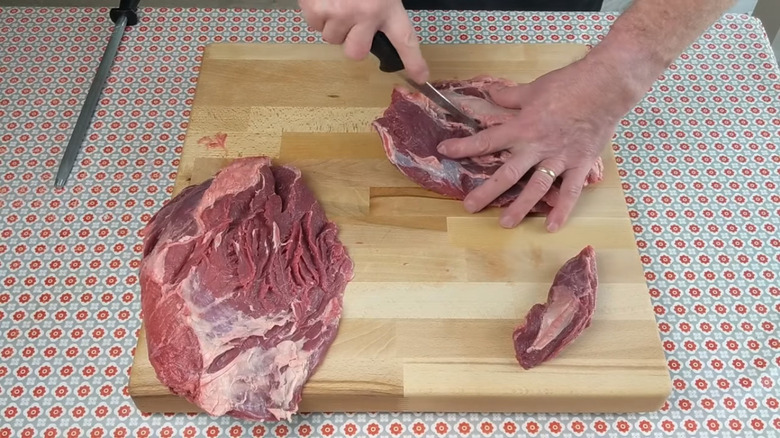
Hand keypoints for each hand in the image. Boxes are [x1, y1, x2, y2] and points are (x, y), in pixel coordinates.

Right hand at [298, 0, 428, 82]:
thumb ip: (382, 3)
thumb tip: (377, 21)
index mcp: (388, 4)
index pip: (406, 39)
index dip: (413, 61)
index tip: (420, 76)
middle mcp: (365, 13)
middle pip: (356, 53)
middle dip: (351, 42)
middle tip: (350, 22)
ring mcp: (338, 13)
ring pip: (332, 38)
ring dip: (332, 24)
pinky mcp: (315, 9)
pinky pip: (313, 26)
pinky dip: (315, 13)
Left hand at [437, 57, 634, 231]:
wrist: (606, 85)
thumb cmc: (569, 83)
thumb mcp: (533, 88)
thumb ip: (509, 96)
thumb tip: (490, 94)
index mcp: (523, 127)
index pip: (487, 140)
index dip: (465, 146)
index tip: (446, 152)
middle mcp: (538, 146)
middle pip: (508, 173)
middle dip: (486, 191)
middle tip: (469, 207)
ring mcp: (560, 158)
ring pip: (536, 187)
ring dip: (520, 207)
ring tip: (505, 224)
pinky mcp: (580, 164)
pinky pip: (570, 191)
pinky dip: (561, 210)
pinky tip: (551, 226)